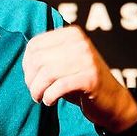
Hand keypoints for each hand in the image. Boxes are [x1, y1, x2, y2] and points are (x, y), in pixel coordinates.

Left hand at [22, 24, 136, 132]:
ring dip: (37, 90)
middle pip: (38, 59)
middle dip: (30, 79)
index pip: (34, 45)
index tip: (31, 78)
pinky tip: (50, 101)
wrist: (112, 101)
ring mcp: (87, 59)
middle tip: (35, 92)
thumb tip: (24, 61)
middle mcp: (80, 43)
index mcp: (71, 34)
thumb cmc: (82, 82)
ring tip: (39, 98)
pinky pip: (59, 87)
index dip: (26, 64)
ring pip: (46, 73)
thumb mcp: (64, 63)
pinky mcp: (90, 78)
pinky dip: (49, 97)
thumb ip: (47, 56)